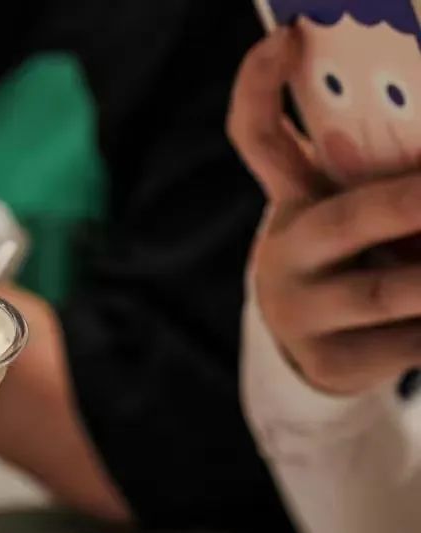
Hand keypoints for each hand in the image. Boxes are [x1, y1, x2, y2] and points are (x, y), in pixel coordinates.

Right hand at [230, 28, 420, 394]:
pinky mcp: (334, 362)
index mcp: (292, 204)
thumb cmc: (353, 260)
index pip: (258, 139)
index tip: (283, 38)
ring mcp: (303, 313)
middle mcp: (285, 254)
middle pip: (340, 221)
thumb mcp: (351, 215)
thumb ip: (380, 180)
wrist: (317, 356)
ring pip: (382, 292)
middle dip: (407, 204)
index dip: (259, 90)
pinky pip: (408, 343)